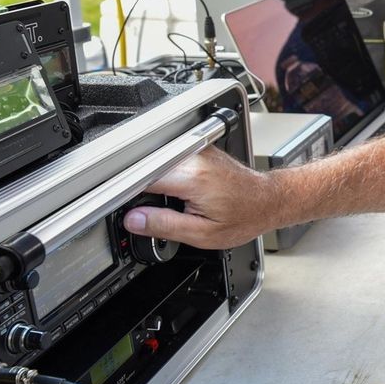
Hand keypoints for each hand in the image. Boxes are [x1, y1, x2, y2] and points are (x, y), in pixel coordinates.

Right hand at [123, 146, 280, 248]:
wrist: (269, 200)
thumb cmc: (245, 216)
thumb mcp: (203, 234)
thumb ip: (165, 225)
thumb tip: (133, 220)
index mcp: (192, 177)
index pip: (141, 178)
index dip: (123, 194)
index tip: (115, 206)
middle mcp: (193, 158)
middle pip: (145, 169)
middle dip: (136, 190)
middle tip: (142, 211)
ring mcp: (196, 151)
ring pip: (155, 164)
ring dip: (149, 182)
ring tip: (164, 202)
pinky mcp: (198, 150)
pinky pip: (169, 161)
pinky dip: (164, 176)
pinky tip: (174, 193)